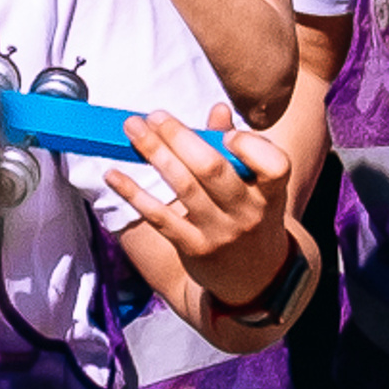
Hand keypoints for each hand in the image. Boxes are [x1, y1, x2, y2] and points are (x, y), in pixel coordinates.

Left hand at [110, 108, 296, 313]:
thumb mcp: (260, 188)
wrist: (256, 279)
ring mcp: (220, 233)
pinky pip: (159, 217)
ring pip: (184, 188)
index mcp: (272, 193)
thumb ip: (240, 149)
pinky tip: (114, 175)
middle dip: (181, 137)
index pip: (274, 165)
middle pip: (213, 170)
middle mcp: (248, 213)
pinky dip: (135, 194)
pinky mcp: (193, 249)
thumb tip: (218, 110)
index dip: (250, 146)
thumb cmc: (255, 217)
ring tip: (132, 129)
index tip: (227, 133)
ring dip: (155, 154)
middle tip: (155, 115)